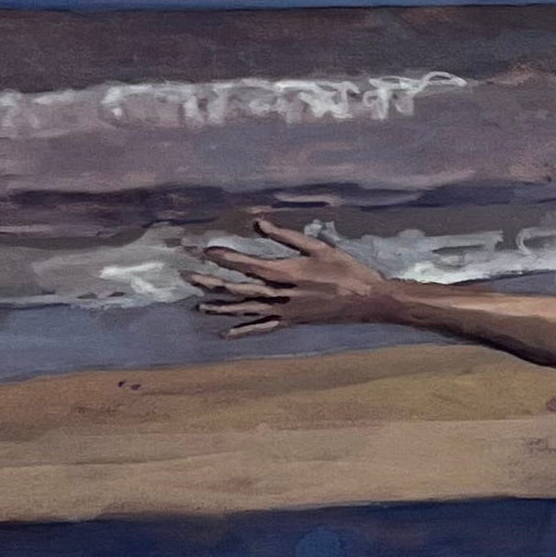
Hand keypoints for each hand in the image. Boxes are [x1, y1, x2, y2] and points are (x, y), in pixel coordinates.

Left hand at [189, 213, 394, 336]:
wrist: (367, 300)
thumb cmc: (346, 269)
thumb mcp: (319, 247)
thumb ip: (286, 236)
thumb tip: (259, 222)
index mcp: (289, 273)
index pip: (250, 266)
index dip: (226, 258)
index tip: (206, 251)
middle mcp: (283, 295)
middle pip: (241, 289)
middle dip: (213, 282)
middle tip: (189, 277)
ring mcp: (286, 311)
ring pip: (247, 310)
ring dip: (221, 307)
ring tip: (198, 306)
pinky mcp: (291, 321)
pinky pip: (263, 328)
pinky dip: (243, 331)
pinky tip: (226, 334)